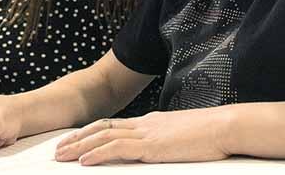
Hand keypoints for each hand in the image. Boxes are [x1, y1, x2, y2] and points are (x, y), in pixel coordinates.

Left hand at [54, 108, 231, 165]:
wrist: (225, 126)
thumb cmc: (211, 134)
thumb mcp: (181, 136)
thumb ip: (165, 141)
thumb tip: (159, 149)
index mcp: (150, 123)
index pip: (112, 125)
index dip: (91, 133)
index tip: (76, 141)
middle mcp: (143, 125)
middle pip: (101, 128)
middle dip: (77, 139)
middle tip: (59, 150)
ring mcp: (146, 134)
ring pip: (103, 137)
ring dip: (80, 147)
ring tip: (62, 157)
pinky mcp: (152, 146)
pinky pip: (117, 149)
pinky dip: (98, 154)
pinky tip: (85, 161)